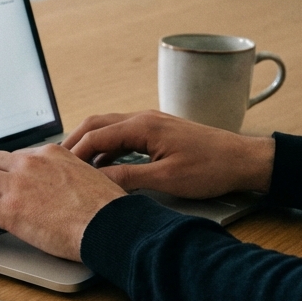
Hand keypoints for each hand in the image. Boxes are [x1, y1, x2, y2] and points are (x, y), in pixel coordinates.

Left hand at [0, 145, 124, 261]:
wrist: (111, 225)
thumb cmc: (108, 209)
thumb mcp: (90, 178)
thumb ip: (70, 176)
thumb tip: (66, 185)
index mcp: (50, 154)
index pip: (16, 156)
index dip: (3, 169)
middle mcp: (30, 164)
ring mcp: (17, 185)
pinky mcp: (9, 210)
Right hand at [61, 111, 274, 198]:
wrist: (244, 160)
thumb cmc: (211, 168)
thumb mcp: (166, 179)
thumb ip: (127, 178)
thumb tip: (97, 182)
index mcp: (142, 126)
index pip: (95, 136)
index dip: (73, 153)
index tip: (58, 168)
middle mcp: (143, 118)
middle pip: (95, 124)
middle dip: (74, 142)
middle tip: (56, 162)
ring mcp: (151, 122)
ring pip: (108, 127)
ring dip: (90, 144)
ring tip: (74, 165)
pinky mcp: (158, 131)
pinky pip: (123, 134)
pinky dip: (107, 147)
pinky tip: (104, 166)